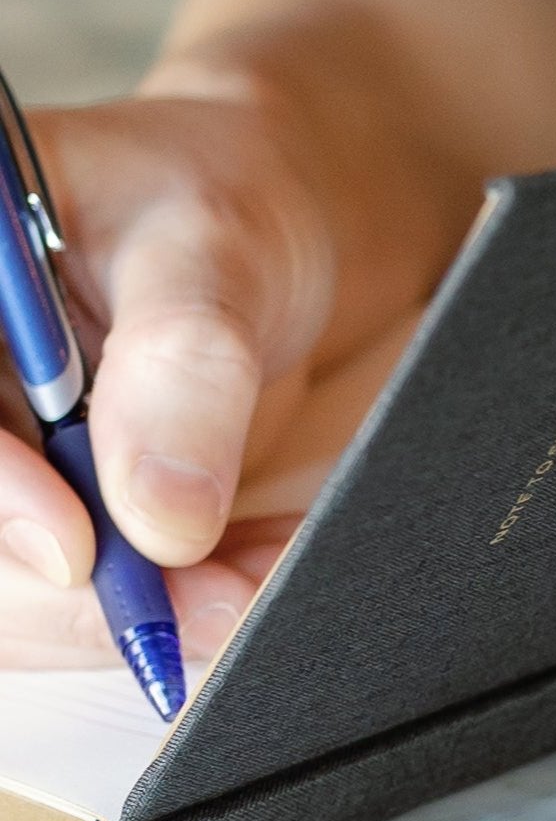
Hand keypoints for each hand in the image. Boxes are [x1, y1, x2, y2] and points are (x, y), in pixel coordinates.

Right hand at [0, 94, 396, 675]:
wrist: (264, 231)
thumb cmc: (223, 203)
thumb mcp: (215, 248)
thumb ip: (185, 368)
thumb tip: (160, 518)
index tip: (76, 552)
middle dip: (74, 595)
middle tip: (219, 604)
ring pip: (8, 598)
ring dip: (128, 617)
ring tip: (252, 582)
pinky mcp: (29, 513)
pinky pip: (62, 607)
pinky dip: (156, 616)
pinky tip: (239, 579)